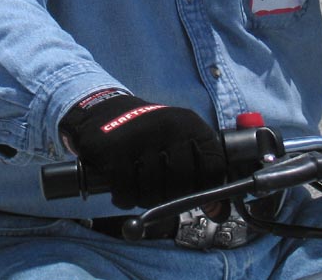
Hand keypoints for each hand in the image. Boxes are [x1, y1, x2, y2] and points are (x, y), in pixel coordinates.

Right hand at [58, 90, 224, 208]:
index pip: (213, 165)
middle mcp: (169, 127)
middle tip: (160, 195)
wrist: (101, 110)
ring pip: (154, 191)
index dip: (208, 189)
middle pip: (183, 183)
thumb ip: (201, 176)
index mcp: (190, 124)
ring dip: (145, 200)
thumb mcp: (178, 144)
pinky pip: (126, 191)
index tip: (196, 198)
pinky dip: (125, 199)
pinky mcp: (115, 149)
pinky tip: (122, 191)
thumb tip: (219, 213)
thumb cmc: (146, 135)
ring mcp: (141, 137)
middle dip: (172, 198)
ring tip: (139, 191)